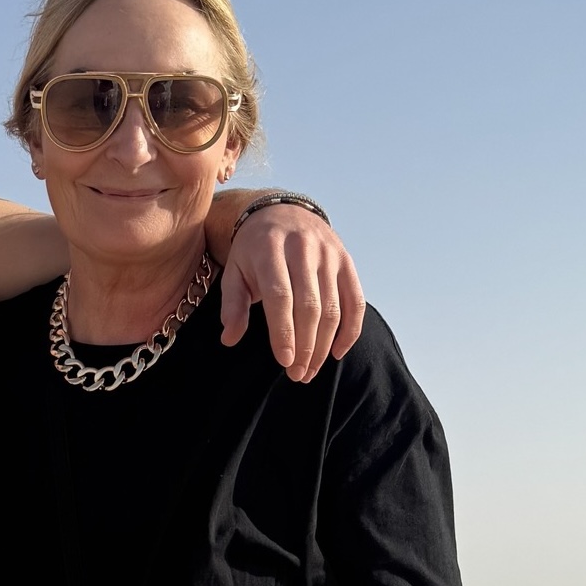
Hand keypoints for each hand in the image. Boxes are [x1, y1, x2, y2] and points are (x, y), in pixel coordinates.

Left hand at [220, 203, 363, 381]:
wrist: (283, 211)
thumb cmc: (253, 249)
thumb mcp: (234, 270)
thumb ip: (232, 304)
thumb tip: (229, 338)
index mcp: (270, 248)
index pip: (280, 296)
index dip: (284, 331)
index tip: (283, 361)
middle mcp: (303, 248)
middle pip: (309, 305)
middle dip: (305, 345)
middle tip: (297, 374)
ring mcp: (329, 254)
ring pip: (332, 307)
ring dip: (324, 345)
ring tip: (310, 370)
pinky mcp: (346, 261)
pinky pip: (355, 300)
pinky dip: (350, 330)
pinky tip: (336, 353)